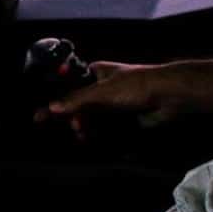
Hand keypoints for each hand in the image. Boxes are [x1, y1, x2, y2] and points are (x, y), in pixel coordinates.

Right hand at [38, 59, 212, 138]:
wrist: (169, 96)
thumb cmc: (135, 85)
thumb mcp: (101, 92)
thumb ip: (75, 101)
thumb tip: (52, 108)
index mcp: (95, 72)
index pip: (69, 85)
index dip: (57, 99)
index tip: (43, 115)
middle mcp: (103, 87)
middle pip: (80, 104)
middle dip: (73, 117)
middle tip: (74, 127)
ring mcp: (115, 103)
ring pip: (92, 118)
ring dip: (86, 127)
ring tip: (83, 135)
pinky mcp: (125, 117)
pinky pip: (106, 127)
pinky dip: (99, 133)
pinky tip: (94, 139)